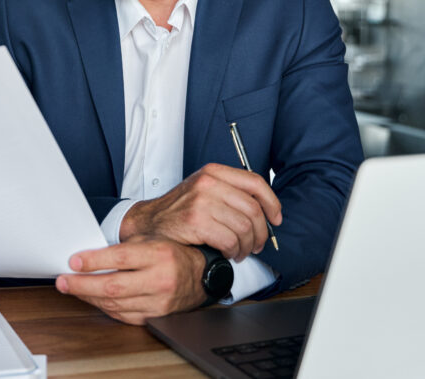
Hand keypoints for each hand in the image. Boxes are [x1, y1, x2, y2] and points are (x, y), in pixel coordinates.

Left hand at [55, 237, 206, 324]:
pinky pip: (124, 315)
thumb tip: (88, 256)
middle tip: (63, 281)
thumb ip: (123, 248)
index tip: (73, 261)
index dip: (93, 261)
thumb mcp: (150, 240)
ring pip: (116, 304)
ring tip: (73, 288)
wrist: (200, 275)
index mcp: (158, 254)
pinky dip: (105, 307)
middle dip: (82, 284)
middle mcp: (160, 279)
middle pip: (114, 286)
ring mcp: (159, 301)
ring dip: (89, 297)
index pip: (120, 258)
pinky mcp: (156, 316)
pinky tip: (94, 299)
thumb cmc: (171, 254)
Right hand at [121, 163, 281, 259]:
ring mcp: (201, 201)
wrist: (149, 223)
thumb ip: (230, 192)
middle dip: (261, 232)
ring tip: (240, 251)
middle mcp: (208, 183)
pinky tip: (228, 253)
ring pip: (244, 227)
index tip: (276, 218)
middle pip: (253, 209)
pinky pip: (230, 240)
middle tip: (257, 244)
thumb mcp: (204, 191)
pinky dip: (234, 251)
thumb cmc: (179, 211)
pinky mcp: (196, 221)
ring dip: (247, 246)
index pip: (255, 182)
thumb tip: (264, 209)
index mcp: (213, 172)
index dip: (272, 203)